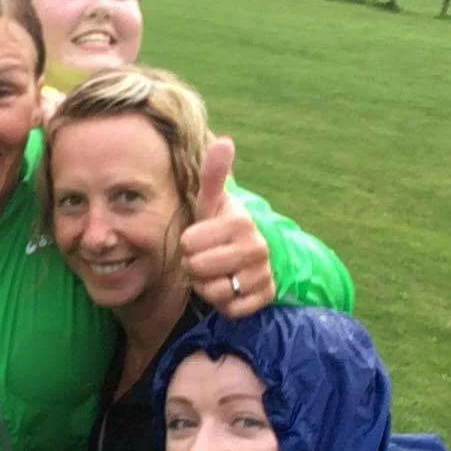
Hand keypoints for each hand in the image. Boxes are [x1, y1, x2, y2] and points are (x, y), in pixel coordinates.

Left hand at [179, 137, 275, 318]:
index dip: (187, 243)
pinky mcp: (264, 298)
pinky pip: (228, 309)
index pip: (188, 242)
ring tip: (215, 273)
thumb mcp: (212, 202)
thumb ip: (213, 175)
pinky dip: (222, 304)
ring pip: (213, 290)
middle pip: (197, 267)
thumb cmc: (219, 228)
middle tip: (205, 258)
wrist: (246, 258)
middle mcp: (257, 247)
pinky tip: (228, 289)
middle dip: (194, 266)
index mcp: (241, 221)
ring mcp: (263, 274)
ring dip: (206, 286)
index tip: (199, 239)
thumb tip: (224, 141)